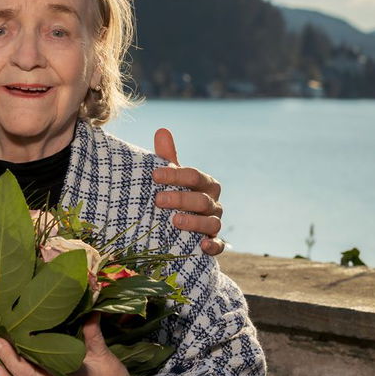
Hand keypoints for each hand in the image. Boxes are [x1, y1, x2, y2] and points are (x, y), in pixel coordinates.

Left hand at [152, 127, 223, 255]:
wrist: (179, 226)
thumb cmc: (175, 195)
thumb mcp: (170, 177)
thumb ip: (167, 157)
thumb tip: (162, 130)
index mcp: (205, 183)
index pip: (193, 176)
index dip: (175, 174)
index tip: (154, 175)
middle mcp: (213, 202)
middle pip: (202, 200)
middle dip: (181, 199)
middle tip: (158, 200)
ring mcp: (215, 223)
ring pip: (212, 222)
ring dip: (194, 222)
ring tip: (174, 221)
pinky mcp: (215, 243)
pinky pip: (220, 245)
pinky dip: (214, 245)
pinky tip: (202, 245)